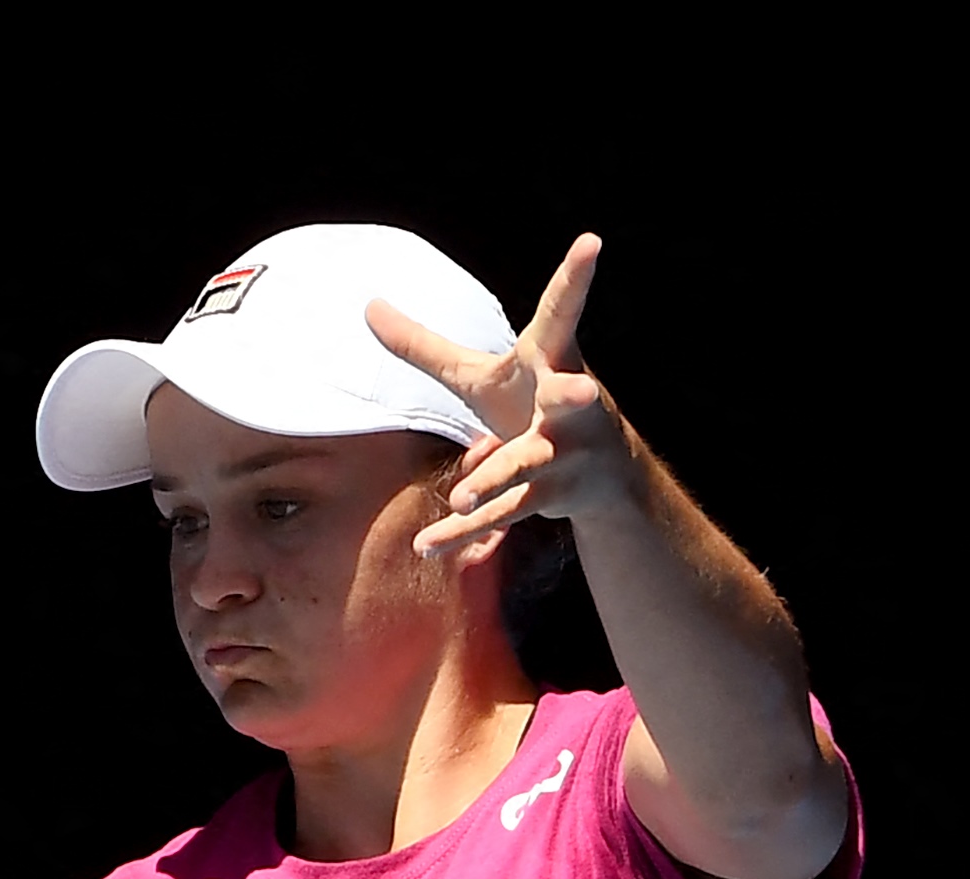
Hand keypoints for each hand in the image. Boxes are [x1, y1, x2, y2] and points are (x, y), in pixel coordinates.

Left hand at [368, 233, 638, 559]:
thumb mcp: (479, 376)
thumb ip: (424, 347)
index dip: (576, 277)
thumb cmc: (529, 406)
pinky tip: (426, 546)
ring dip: (492, 480)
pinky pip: (503, 514)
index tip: (592, 241)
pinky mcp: (550, 497)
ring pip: (526, 467)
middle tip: (583, 389)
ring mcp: (563, 454)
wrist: (602, 477)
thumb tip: (367, 304)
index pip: (562, 314)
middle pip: (573, 396)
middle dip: (578, 394)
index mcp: (550, 361)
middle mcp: (568, 406)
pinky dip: (463, 531)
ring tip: (460, 493)